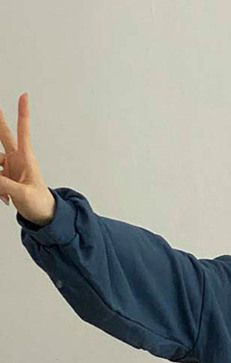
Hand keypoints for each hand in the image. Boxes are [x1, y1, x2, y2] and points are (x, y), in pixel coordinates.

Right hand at [0, 92, 55, 224]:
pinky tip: (5, 199)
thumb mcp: (23, 195)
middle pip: (3, 136)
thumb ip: (4, 185)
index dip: (22, 114)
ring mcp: (9, 167)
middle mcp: (17, 159)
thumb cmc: (40, 203)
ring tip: (6, 195)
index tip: (24, 96)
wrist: (42, 215)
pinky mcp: (4, 177)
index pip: (23, 132)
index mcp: (26, 159)